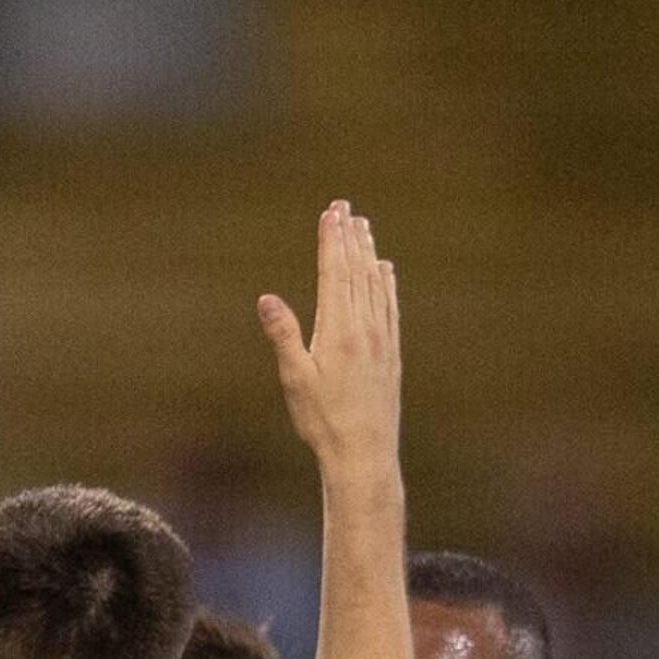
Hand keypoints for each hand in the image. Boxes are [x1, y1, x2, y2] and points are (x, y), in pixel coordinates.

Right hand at [261, 201, 400, 480]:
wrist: (364, 451)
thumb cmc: (323, 420)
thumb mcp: (295, 379)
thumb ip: (283, 335)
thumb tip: (267, 298)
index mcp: (339, 330)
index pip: (334, 275)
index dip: (331, 242)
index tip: (330, 214)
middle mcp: (365, 327)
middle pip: (356, 272)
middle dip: (348, 237)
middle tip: (344, 207)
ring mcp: (382, 338)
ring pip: (375, 284)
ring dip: (367, 253)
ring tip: (363, 227)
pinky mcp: (390, 351)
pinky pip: (389, 306)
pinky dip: (385, 282)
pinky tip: (384, 270)